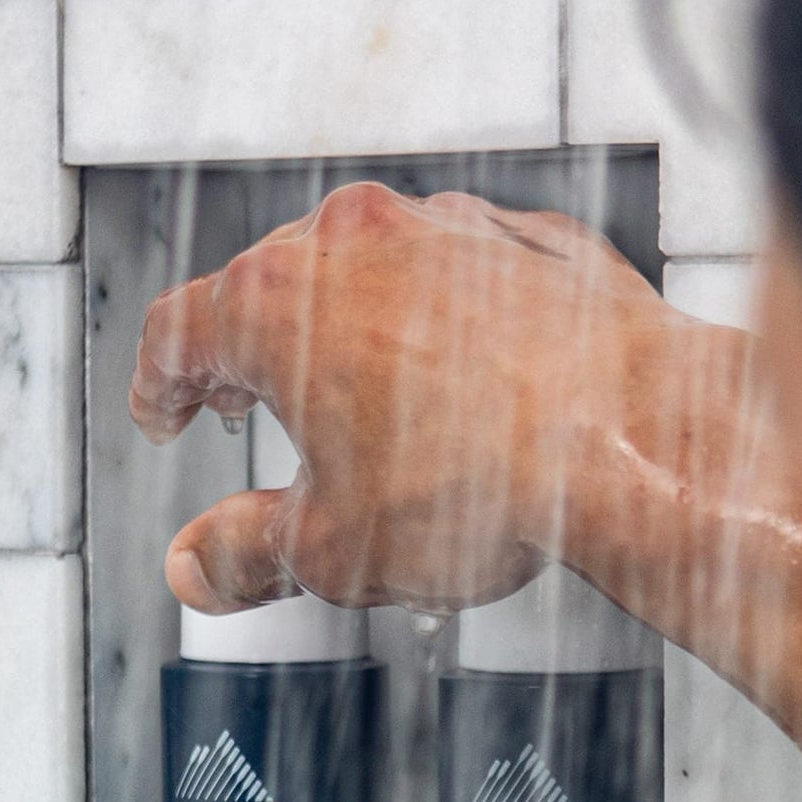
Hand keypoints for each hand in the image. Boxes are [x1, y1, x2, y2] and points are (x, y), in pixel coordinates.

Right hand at [129, 181, 677, 613]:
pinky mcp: (537, 245)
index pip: (179, 333)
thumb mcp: (335, 551)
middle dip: (262, 355)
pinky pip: (473, 278)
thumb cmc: (489, 483)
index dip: (162, 385)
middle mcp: (358, 242)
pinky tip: (477, 385)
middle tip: (258, 407)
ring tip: (380, 411)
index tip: (167, 412)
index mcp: (279, 304)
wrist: (638, 441)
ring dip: (364, 333)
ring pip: (379, 275)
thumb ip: (246, 554)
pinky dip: (458, 322)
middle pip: (276, 291)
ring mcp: (453, 232)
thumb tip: (199, 569)